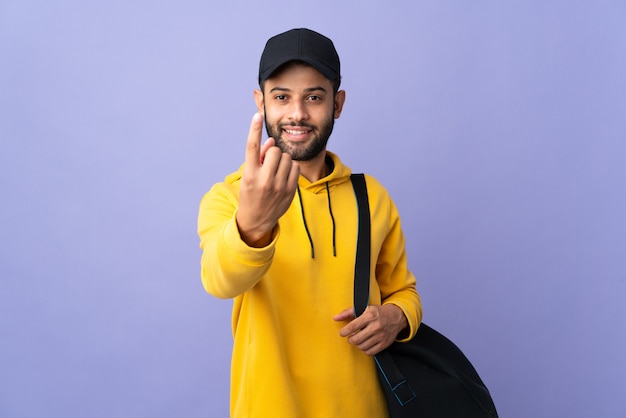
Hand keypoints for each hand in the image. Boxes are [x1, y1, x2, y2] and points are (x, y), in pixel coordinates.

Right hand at [236, 113, 299, 246]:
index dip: (254, 129)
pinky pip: (296, 168)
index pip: (252, 147)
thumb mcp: (249, 175)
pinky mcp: (290, 191)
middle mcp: (264, 180)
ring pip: (287, 158)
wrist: (256, 219)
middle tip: (269, 163)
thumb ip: (259, 157)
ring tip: (276, 171)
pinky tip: (284, 176)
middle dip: (273, 153)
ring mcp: (279, 186)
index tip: (257, 115)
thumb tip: (271, 141)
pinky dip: (291, 168)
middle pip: (275, 150)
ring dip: (283, 160)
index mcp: (250, 175)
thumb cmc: (251, 193)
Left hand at [334, 305, 407, 355]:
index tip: (342, 333)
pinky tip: (365, 343)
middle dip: (350, 339)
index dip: (344, 332)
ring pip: (362, 347)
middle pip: (356, 339)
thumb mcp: (363, 308)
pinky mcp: (384, 344)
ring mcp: (381, 336)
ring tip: (358, 339)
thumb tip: (335, 318)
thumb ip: (348, 312)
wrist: (396, 317)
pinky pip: (370, 352)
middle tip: (350, 336)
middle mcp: (376, 326)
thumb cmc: (377, 312)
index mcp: (370, 316)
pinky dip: (365, 349)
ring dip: (357, 344)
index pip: (352, 327)